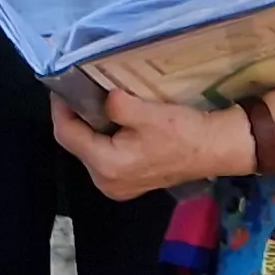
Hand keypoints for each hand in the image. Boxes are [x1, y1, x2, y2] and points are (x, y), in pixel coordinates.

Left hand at [53, 90, 250, 200]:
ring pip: (90, 151)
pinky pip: (104, 157)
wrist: (215, 150)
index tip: (61, 87)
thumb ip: (115, 104)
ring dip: (91, 128)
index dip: (60, 109)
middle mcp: (106, 182)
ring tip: (97, 103)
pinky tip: (114, 122)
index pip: (67, 134)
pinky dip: (104, 138)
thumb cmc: (182, 132)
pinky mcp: (128, 183)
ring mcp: (117, 186)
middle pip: (76, 144)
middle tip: (81, 91)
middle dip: (76, 118)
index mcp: (107, 165)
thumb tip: (103, 98)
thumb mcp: (145, 112)